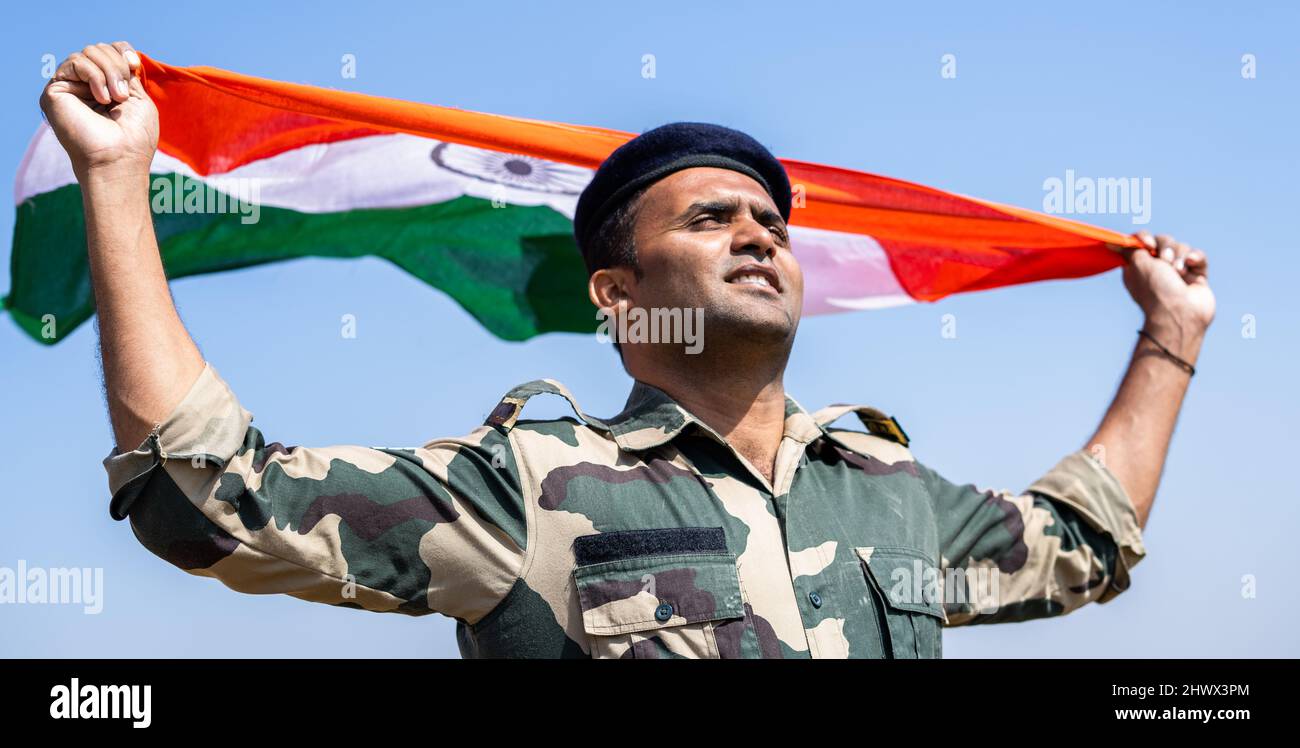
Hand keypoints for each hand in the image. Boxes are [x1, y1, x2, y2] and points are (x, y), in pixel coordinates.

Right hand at [39, 42, 157, 177]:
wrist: (119, 159)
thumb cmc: (134, 137)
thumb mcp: (138, 97)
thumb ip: (127, 72)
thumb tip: (121, 53)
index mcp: (106, 86)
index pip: (110, 50)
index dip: (123, 52)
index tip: (134, 66)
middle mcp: (85, 85)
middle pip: (100, 49)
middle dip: (118, 65)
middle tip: (123, 94)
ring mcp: (70, 87)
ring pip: (88, 52)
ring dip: (109, 71)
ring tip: (116, 98)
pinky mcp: (55, 91)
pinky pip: (75, 62)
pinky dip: (94, 76)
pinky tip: (101, 99)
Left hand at [1118, 232, 1214, 352]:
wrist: (1180, 314)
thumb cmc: (1156, 291)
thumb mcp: (1137, 265)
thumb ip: (1130, 249)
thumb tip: (1112, 243)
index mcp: (1138, 266)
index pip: (1141, 241)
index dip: (1144, 238)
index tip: (1147, 244)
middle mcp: (1157, 268)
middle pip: (1163, 241)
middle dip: (1166, 247)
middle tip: (1165, 261)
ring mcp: (1178, 272)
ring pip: (1182, 247)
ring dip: (1180, 255)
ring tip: (1179, 271)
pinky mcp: (1196, 275)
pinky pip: (1198, 256)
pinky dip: (1196, 257)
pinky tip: (1191, 265)